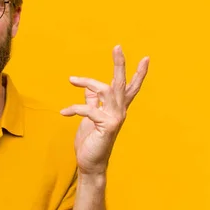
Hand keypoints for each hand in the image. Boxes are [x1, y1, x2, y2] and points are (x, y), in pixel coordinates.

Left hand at [60, 46, 148, 176]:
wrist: (90, 163)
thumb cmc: (91, 140)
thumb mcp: (90, 117)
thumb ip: (92, 101)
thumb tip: (88, 86)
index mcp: (117, 108)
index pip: (130, 87)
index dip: (138, 73)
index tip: (146, 58)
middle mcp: (120, 111)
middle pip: (122, 83)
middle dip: (120, 64)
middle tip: (118, 47)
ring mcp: (115, 118)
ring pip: (107, 90)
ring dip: (88, 82)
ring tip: (72, 79)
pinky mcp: (107, 126)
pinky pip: (90, 109)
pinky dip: (74, 108)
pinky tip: (63, 112)